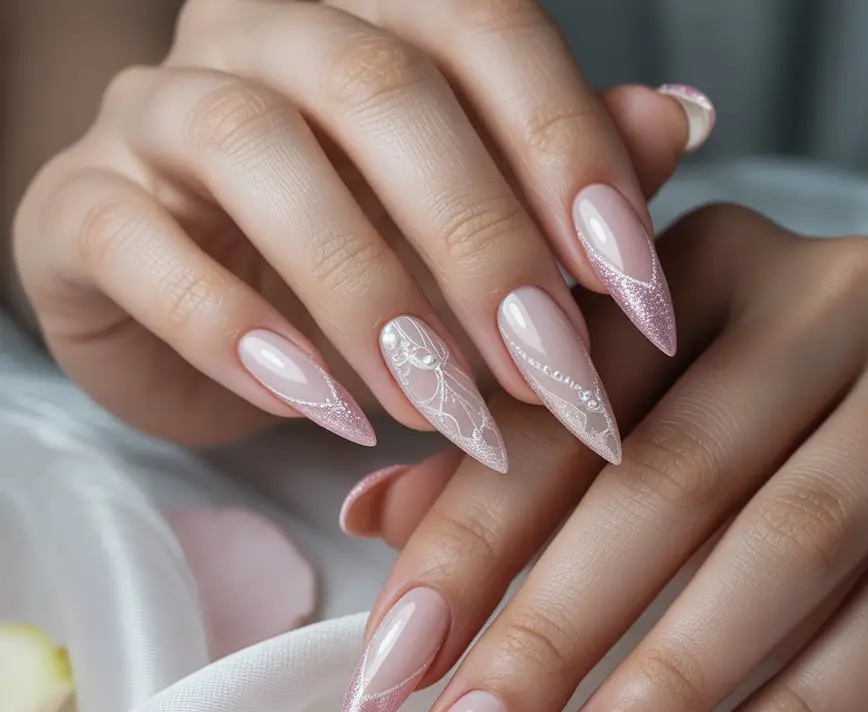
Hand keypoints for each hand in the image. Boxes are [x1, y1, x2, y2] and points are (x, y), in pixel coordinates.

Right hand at [13, 0, 709, 456]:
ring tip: (443, 409)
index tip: (637, 294)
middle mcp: (260, 35)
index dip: (570, 155)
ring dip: (369, 295)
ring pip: (260, 154)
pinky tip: (321, 407)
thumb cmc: (350, 261)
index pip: (487, 33)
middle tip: (551, 378)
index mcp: (371, 18)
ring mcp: (155, 113)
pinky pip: (142, 249)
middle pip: (382, 92)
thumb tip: (681, 122)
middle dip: (483, 248)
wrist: (192, 312)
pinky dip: (238, 335)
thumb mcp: (467, 223)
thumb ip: (561, 168)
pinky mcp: (80, 210)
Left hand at [338, 203, 867, 711]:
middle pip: (667, 485)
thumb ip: (513, 447)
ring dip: (661, 696)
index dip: (461, 548)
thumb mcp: (632, 392)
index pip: (561, 410)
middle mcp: (822, 297)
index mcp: (697, 260)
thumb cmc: (757, 396)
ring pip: (789, 552)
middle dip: (546, 643)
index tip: (384, 680)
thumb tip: (372, 517)